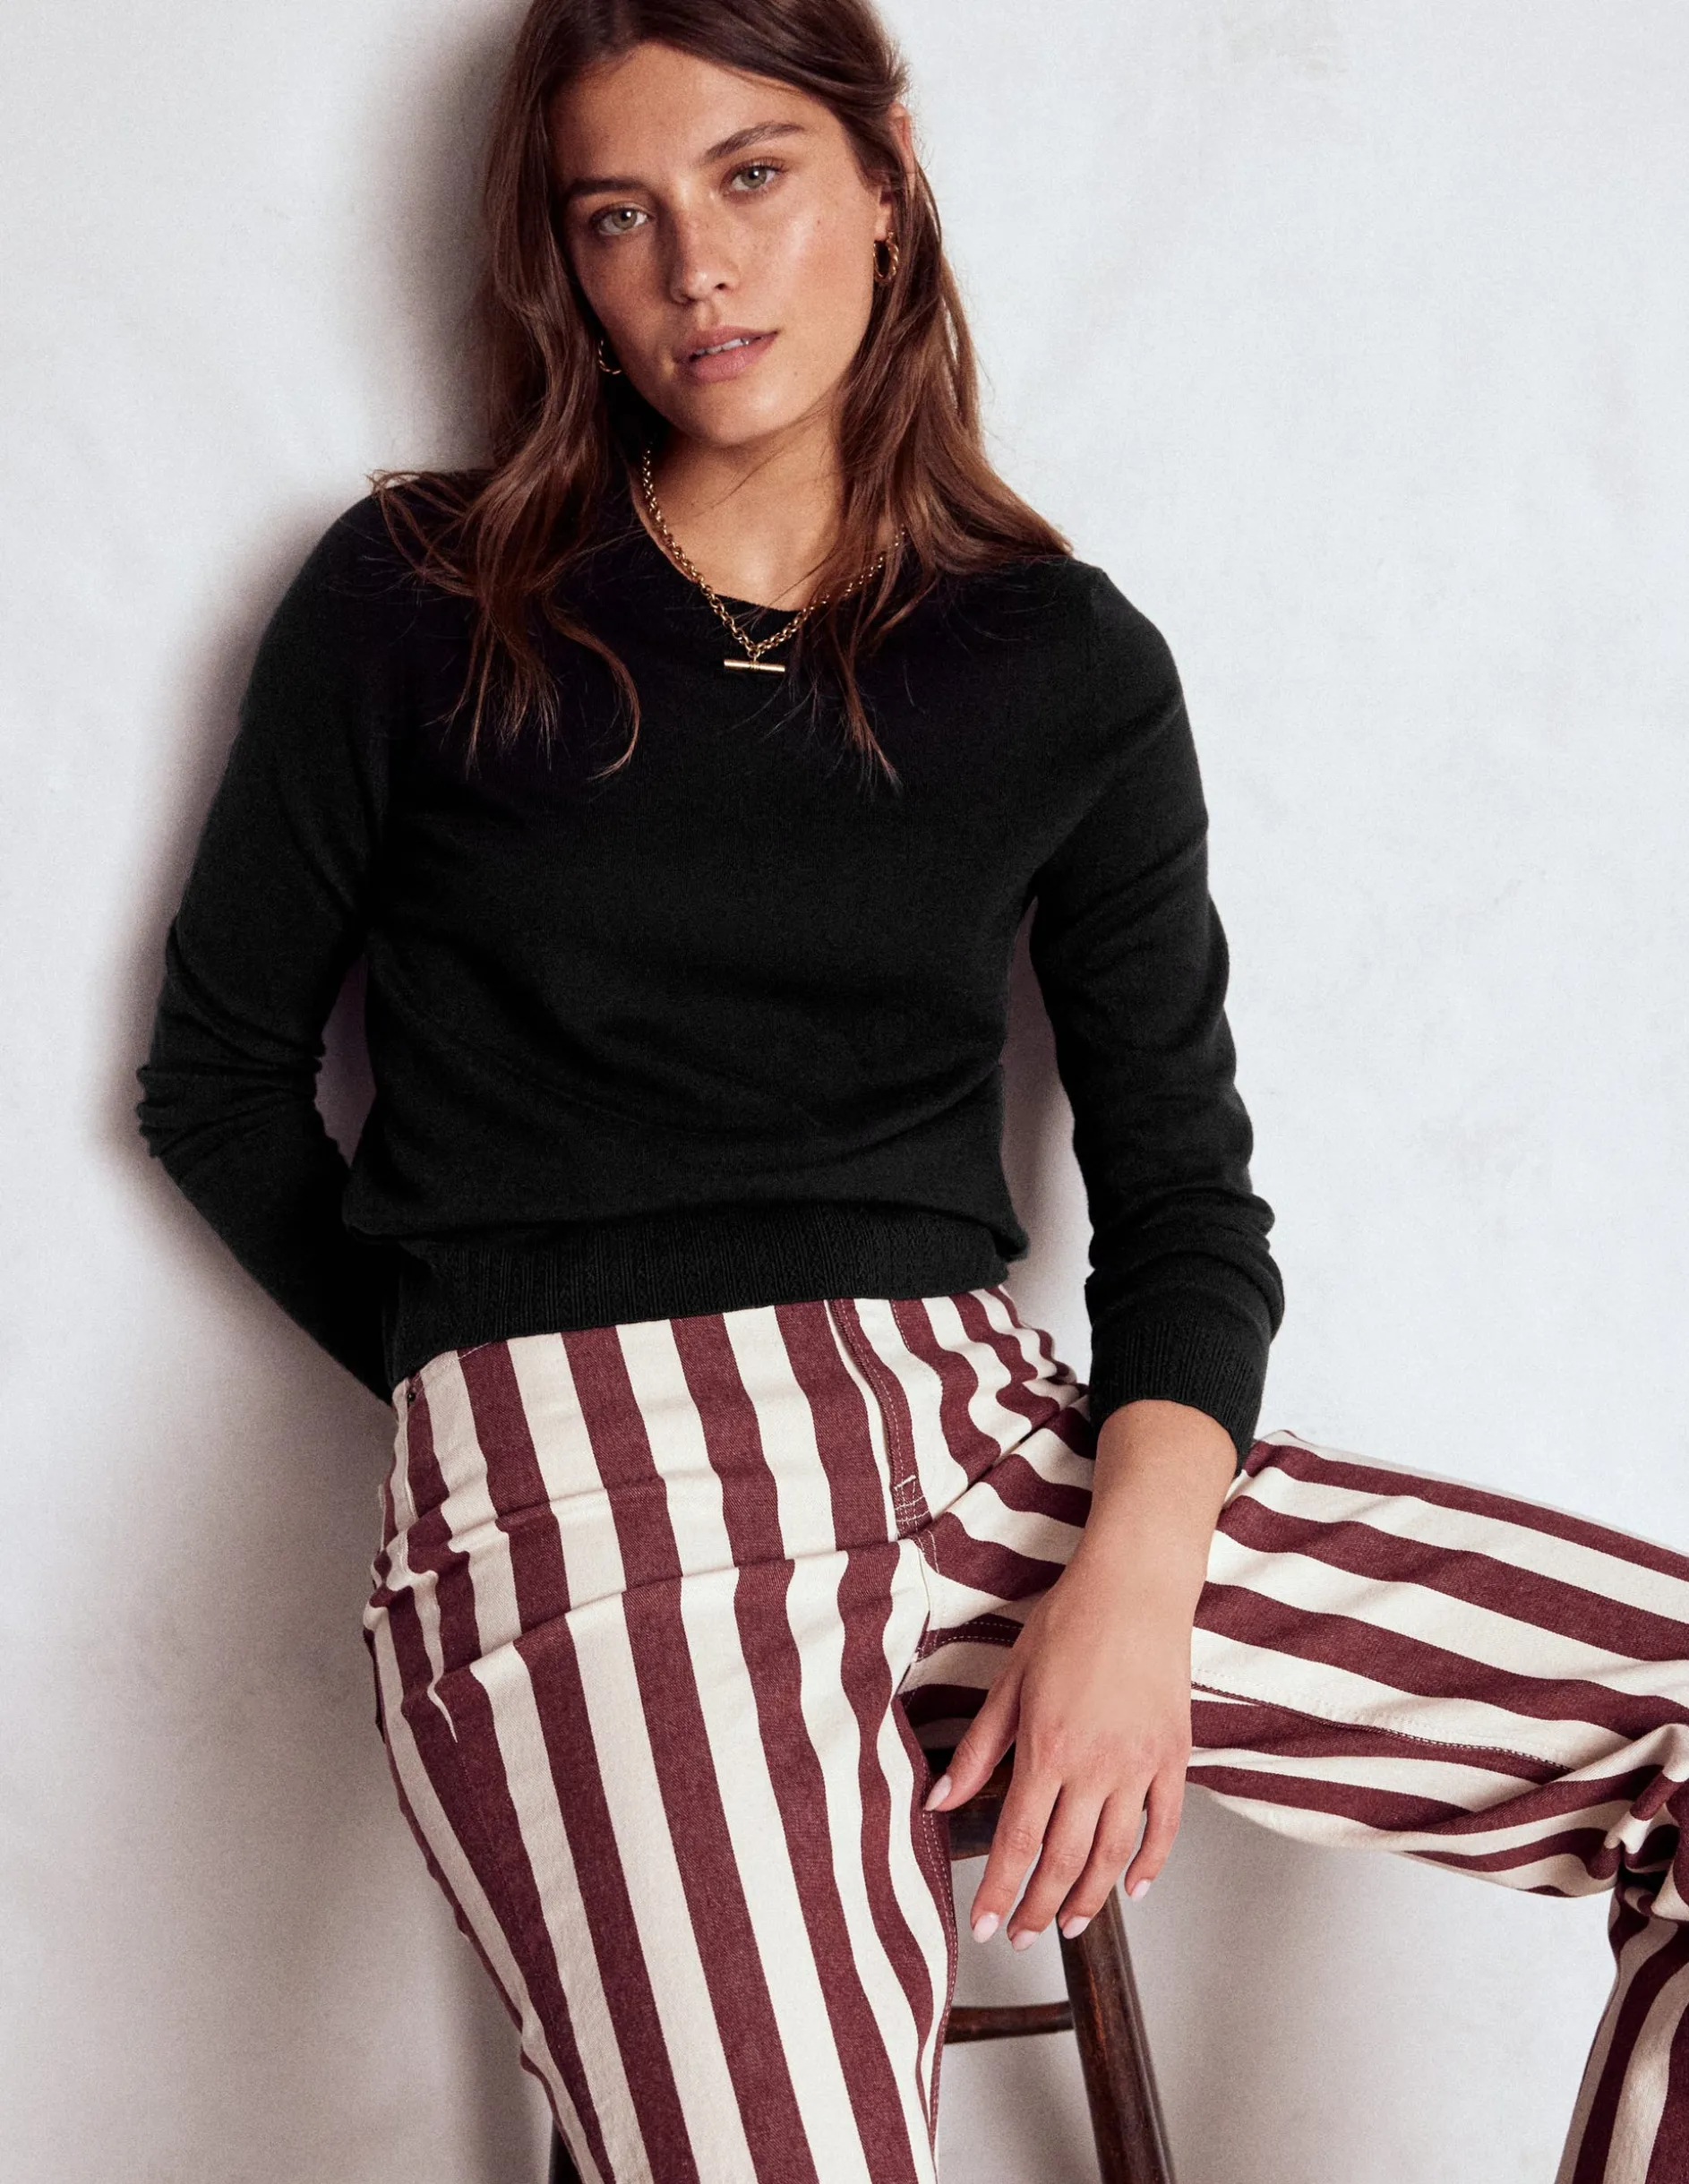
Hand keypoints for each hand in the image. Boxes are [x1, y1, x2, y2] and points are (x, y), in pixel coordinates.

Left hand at [922, 1397, 1235, 1946]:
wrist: (1136, 1584)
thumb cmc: (1068, 1620)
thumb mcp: (1009, 1679)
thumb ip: (979, 1748)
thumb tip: (940, 1799)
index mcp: (1048, 1747)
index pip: (1017, 1841)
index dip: (999, 1892)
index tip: (985, 1928)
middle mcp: (1096, 1765)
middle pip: (1065, 1859)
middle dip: (1038, 1907)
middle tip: (1022, 1938)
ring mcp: (1141, 1763)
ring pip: (1115, 1854)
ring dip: (1090, 1898)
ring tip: (1068, 1925)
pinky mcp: (1174, 1755)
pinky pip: (1165, 1825)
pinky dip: (1151, 1864)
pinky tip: (1133, 1889)